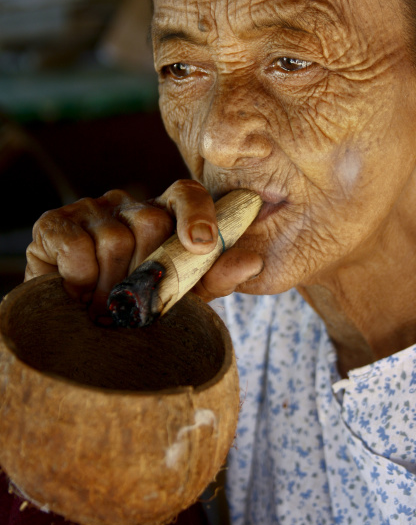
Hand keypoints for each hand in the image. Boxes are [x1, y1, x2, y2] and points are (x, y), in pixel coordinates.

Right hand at [25, 180, 262, 320]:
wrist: (72, 331)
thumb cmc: (133, 309)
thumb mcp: (179, 297)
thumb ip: (213, 277)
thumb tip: (254, 262)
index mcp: (162, 215)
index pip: (186, 194)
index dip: (197, 213)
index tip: (201, 244)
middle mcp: (127, 205)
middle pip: (151, 220)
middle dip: (148, 271)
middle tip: (138, 307)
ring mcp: (89, 209)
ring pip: (115, 237)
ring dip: (113, 286)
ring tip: (107, 310)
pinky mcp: (52, 223)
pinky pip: (76, 246)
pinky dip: (81, 279)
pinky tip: (78, 295)